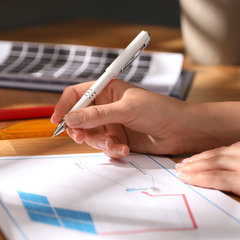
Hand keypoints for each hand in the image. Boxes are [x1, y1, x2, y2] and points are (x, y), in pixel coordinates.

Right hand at [51, 80, 189, 158]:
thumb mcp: (126, 110)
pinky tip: (125, 150)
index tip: (57, 120)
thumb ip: (97, 115)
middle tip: (82, 138)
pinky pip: (104, 147)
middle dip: (80, 130)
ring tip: (116, 145)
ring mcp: (112, 124)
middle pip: (79, 119)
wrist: (182, 131)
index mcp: (107, 90)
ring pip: (91, 136)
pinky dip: (112, 150)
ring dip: (100, 143)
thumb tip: (71, 118)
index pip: (77, 94)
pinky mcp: (118, 140)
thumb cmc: (160, 110)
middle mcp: (106, 107)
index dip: (65, 106)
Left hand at [175, 140, 239, 239]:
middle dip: (198, 159)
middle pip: (218, 153)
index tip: (200, 158)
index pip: (231, 149)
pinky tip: (190, 180)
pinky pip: (218, 177)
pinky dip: (201, 178)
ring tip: (180, 172)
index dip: (213, 154)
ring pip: (213, 163)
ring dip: (194, 168)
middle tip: (182, 165)